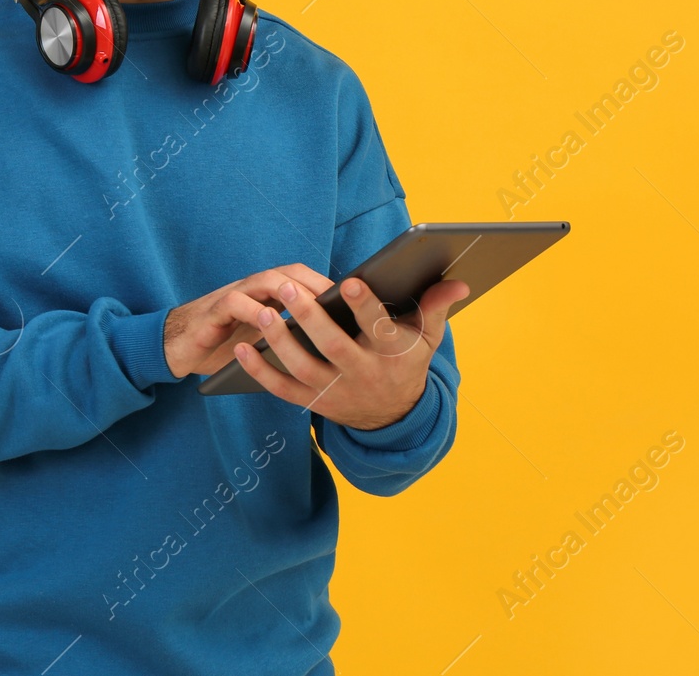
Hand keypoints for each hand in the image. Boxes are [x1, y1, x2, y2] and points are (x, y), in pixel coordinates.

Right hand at [164, 264, 334, 378]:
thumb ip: (289, 333)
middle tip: (335, 300)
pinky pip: (234, 304)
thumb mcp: (263, 339)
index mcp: (267, 294)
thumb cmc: (226, 344)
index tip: (351, 300)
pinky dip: (252, 311)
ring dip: (287, 290)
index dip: (326, 285)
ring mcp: (232, 297)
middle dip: (313, 284)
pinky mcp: (212, 313)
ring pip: (263, 281)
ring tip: (307, 305)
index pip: (301, 278)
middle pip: (288, 274)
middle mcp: (252, 290)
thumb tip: (332, 344)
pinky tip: (268, 323)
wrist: (179, 348)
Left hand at [233, 276, 469, 430]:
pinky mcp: (312, 402)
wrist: (393, 416)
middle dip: (309, 317)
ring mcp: (333, 391)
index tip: (352, 283)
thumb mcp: (426, 338)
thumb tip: (458, 281)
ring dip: (279, 342)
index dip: (367, 307)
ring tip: (262, 312)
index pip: (379, 329)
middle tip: (287, 287)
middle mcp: (361, 374)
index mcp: (390, 355)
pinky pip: (281, 388)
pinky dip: (259, 370)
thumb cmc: (406, 362)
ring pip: (302, 368)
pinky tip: (240, 347)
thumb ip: (436, 307)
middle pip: (332, 347)